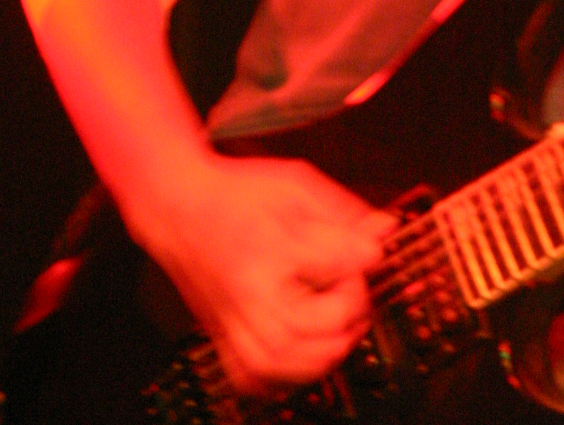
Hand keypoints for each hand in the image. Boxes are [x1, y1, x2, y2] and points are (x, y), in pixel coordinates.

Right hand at [152, 153, 395, 396]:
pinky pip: (255, 379)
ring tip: (340, 324)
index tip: (369, 245)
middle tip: (352, 286)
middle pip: (313, 327)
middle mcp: (250, 292)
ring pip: (285, 363)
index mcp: (272, 247)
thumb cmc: (237, 193)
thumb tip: (385, 232)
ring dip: (325, 349)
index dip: (367, 254)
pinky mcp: (222, 337)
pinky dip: (286, 375)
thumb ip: (343, 211)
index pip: (340, 264)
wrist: (179, 207)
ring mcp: (232, 321)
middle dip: (348, 310)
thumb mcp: (295, 184)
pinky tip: (303, 350)